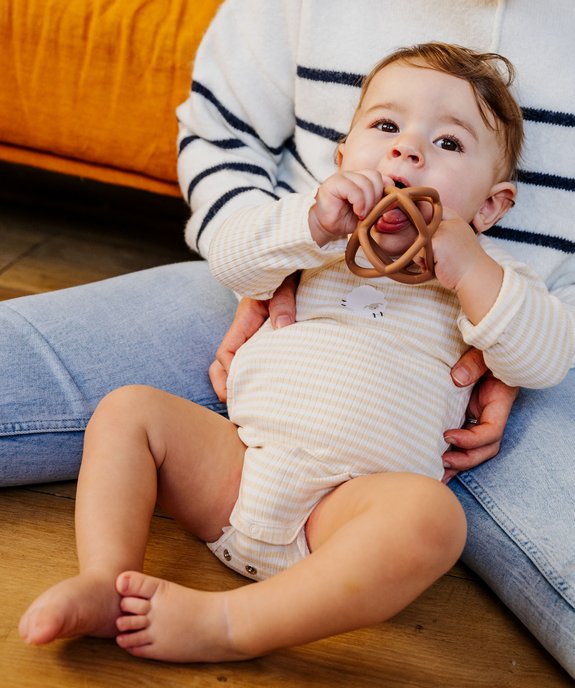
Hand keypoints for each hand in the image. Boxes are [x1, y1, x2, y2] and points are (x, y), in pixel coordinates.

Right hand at [208, 274, 298, 401]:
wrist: (291, 262)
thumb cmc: (286, 271)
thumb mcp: (284, 283)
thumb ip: (283, 301)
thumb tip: (283, 326)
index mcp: (245, 319)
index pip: (227, 353)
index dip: (229, 373)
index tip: (236, 391)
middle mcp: (247, 331)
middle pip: (223, 363)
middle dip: (225, 386)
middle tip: (238, 409)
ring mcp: (256, 335)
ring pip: (238, 363)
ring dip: (241, 382)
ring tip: (253, 406)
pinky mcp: (269, 338)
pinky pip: (257, 360)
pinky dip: (257, 375)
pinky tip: (271, 390)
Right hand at [308, 170, 387, 245]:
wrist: (326, 227)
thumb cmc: (346, 220)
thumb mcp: (369, 213)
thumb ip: (380, 205)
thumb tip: (394, 202)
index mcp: (363, 179)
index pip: (382, 177)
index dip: (385, 192)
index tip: (381, 208)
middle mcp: (354, 175)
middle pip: (375, 177)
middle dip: (377, 197)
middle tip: (370, 213)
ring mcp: (343, 176)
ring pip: (366, 182)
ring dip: (368, 202)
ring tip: (362, 214)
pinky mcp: (334, 182)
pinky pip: (353, 189)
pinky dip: (359, 202)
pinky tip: (357, 212)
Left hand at [441, 348, 518, 482]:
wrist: (484, 339)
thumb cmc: (487, 345)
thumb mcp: (483, 351)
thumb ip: (473, 363)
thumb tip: (457, 378)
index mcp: (499, 401)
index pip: (491, 432)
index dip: (472, 439)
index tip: (448, 435)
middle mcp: (490, 413)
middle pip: (485, 448)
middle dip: (465, 459)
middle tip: (440, 462)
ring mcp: (477, 414)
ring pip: (473, 448)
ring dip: (456, 461)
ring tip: (434, 473)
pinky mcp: (464, 413)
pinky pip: (460, 436)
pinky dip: (449, 449)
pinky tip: (431, 460)